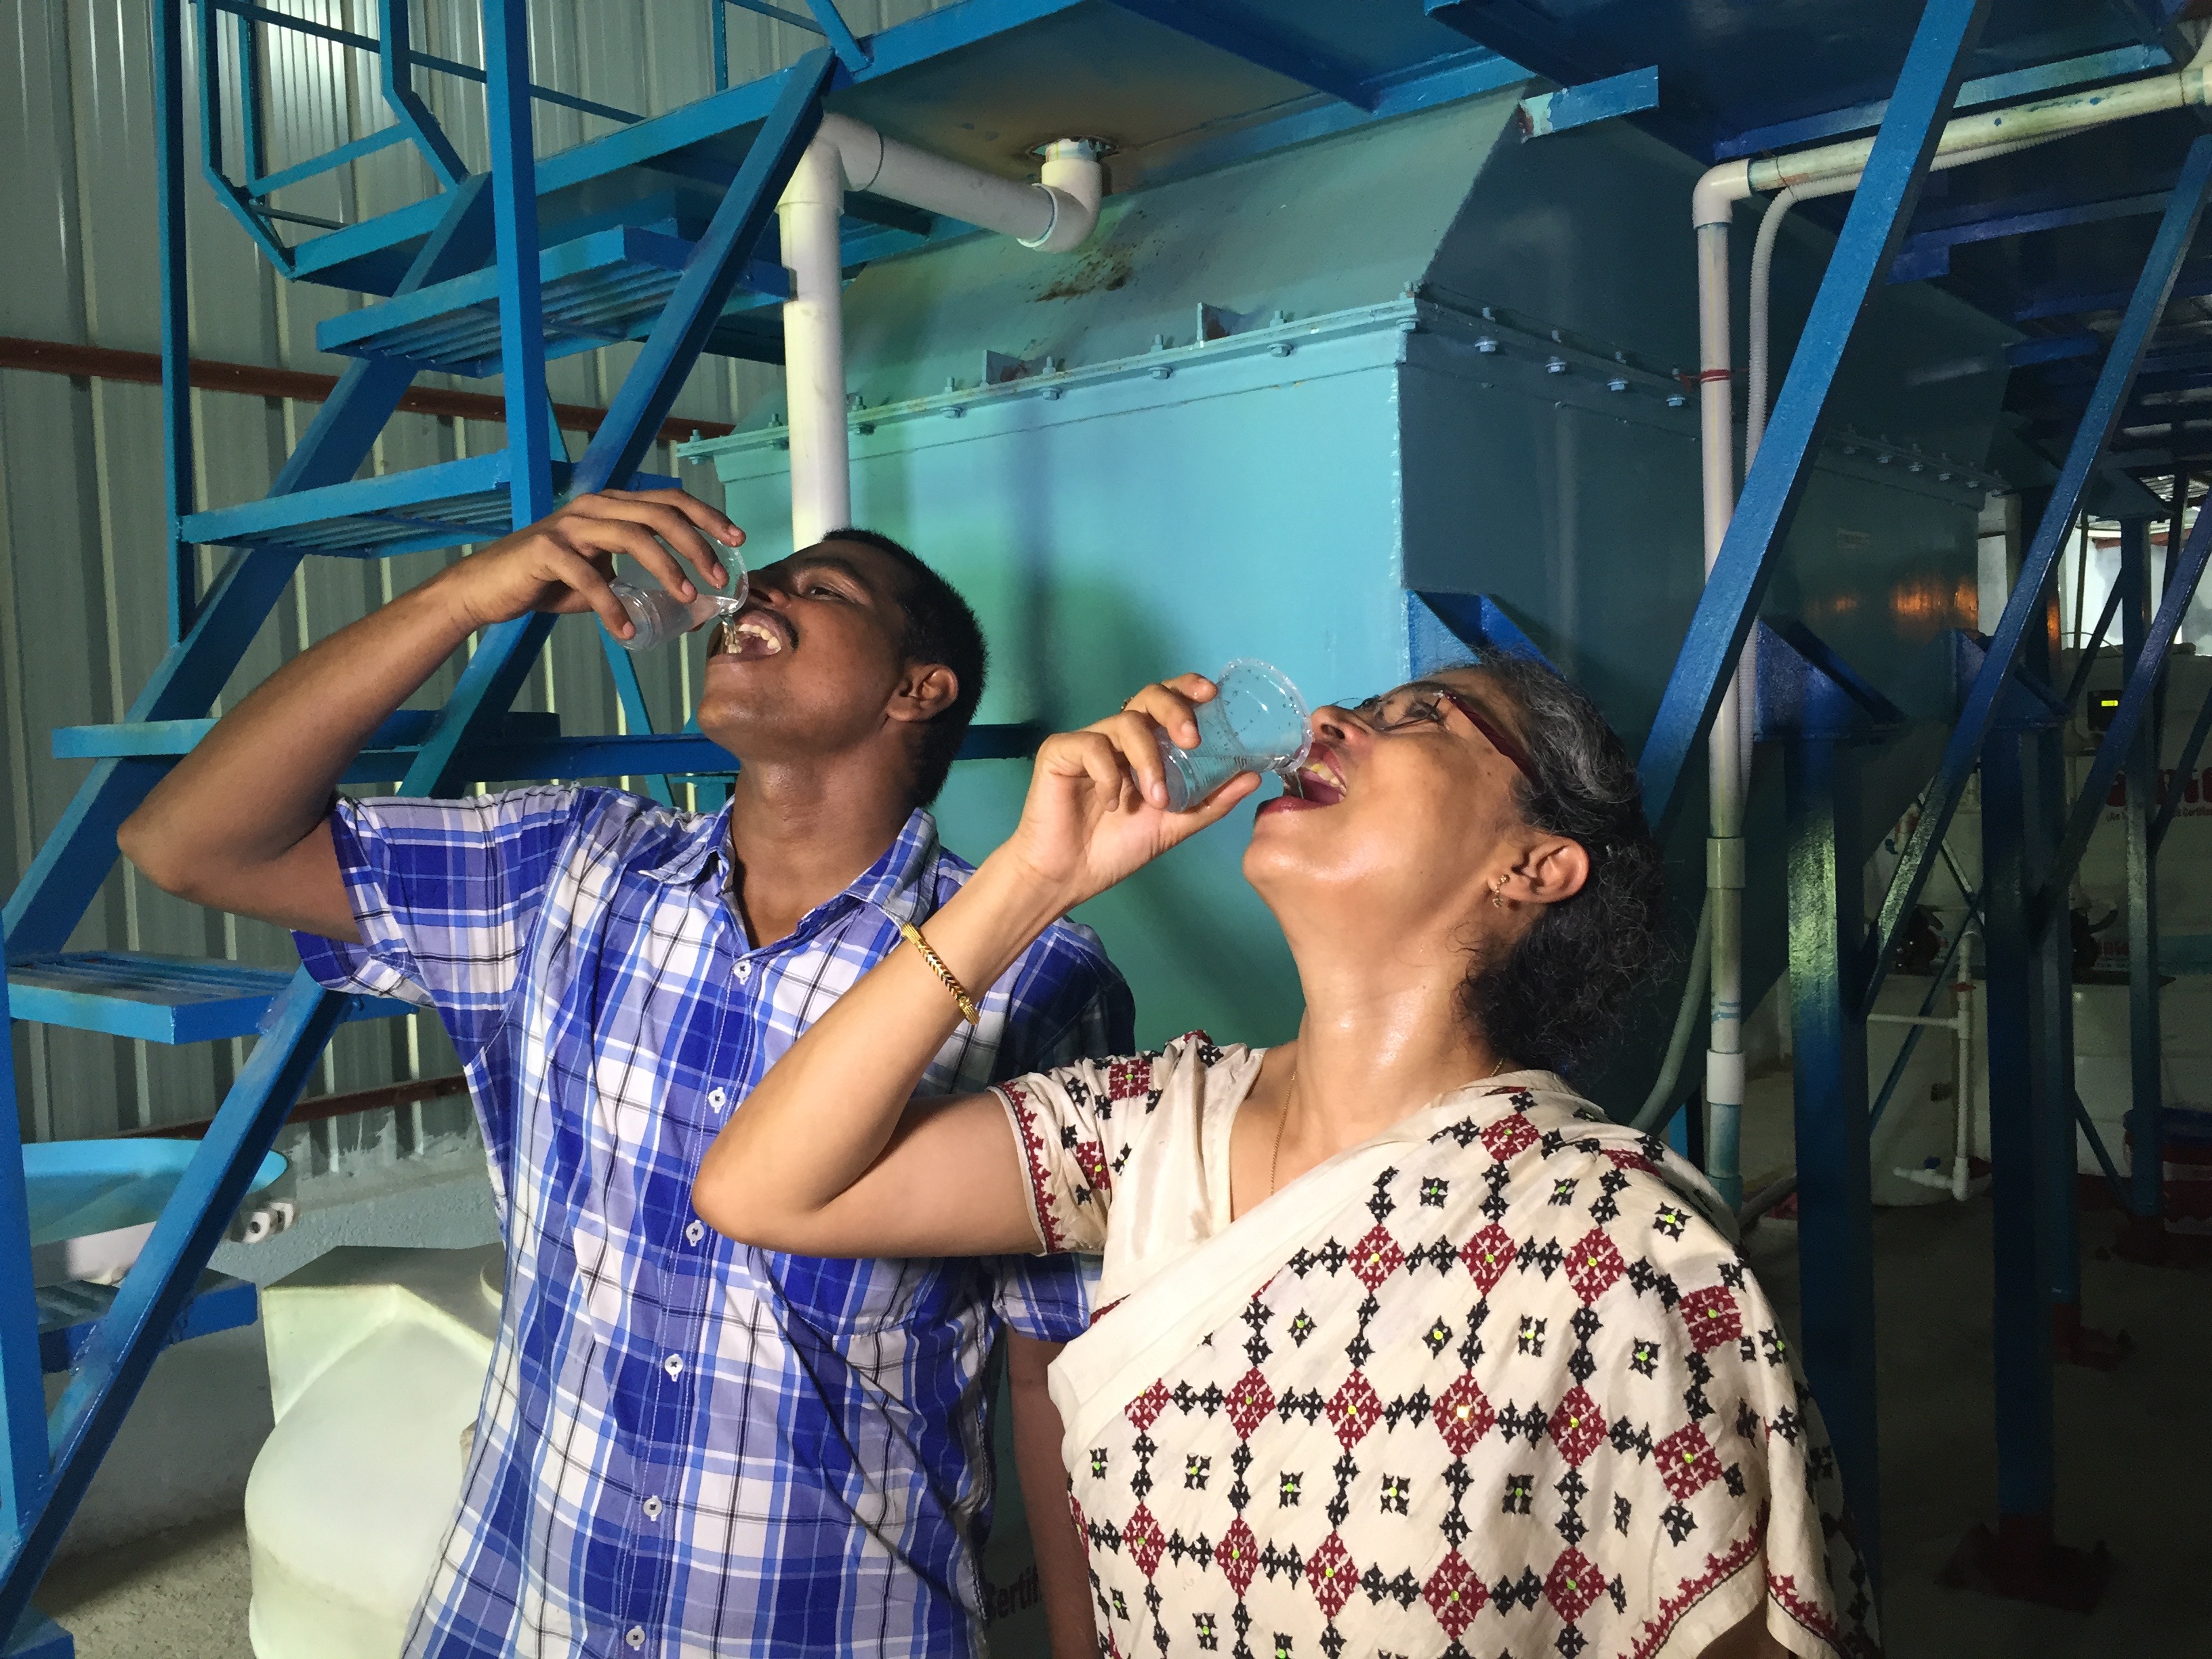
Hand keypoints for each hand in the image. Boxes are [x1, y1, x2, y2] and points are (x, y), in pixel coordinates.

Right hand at [433, 487, 743, 637]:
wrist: (486, 588)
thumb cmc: (547, 582)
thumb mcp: (600, 577)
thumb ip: (636, 583)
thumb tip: (686, 608)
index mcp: (610, 505)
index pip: (668, 501)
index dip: (705, 516)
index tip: (736, 540)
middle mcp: (593, 507)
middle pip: (658, 514)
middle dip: (695, 544)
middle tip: (718, 576)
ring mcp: (568, 526)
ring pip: (632, 536)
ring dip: (666, 569)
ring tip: (687, 598)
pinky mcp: (545, 551)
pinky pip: (589, 577)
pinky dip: (612, 605)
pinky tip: (626, 628)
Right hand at [996, 674, 1260, 909]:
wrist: (1069, 877)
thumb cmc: (1116, 848)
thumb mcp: (1174, 826)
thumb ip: (1211, 801)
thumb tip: (1254, 776)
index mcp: (1145, 746)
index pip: (1168, 701)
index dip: (1188, 688)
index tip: (1212, 695)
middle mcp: (1117, 737)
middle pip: (1148, 696)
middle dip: (1175, 711)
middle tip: (1192, 740)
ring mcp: (1088, 742)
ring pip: (1125, 722)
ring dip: (1148, 760)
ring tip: (1155, 799)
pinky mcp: (1058, 752)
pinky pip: (1091, 747)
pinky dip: (1109, 775)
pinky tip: (1111, 804)